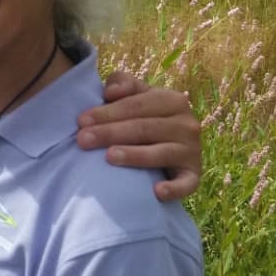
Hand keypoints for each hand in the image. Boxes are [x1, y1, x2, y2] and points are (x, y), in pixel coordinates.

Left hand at [76, 70, 201, 201]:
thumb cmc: (145, 116)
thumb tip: (111, 91)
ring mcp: (192, 151)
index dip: (108, 112)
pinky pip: (186, 183)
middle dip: (110, 133)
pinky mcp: (193, 174)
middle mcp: (187, 124)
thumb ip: (123, 83)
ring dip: (135, 155)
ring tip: (109, 157)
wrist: (172, 145)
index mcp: (172, 100)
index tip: (81, 121)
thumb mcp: (136, 95)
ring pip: (161, 153)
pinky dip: (174, 188)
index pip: (136, 105)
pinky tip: (157, 192)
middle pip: (144, 128)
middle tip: (83, 140)